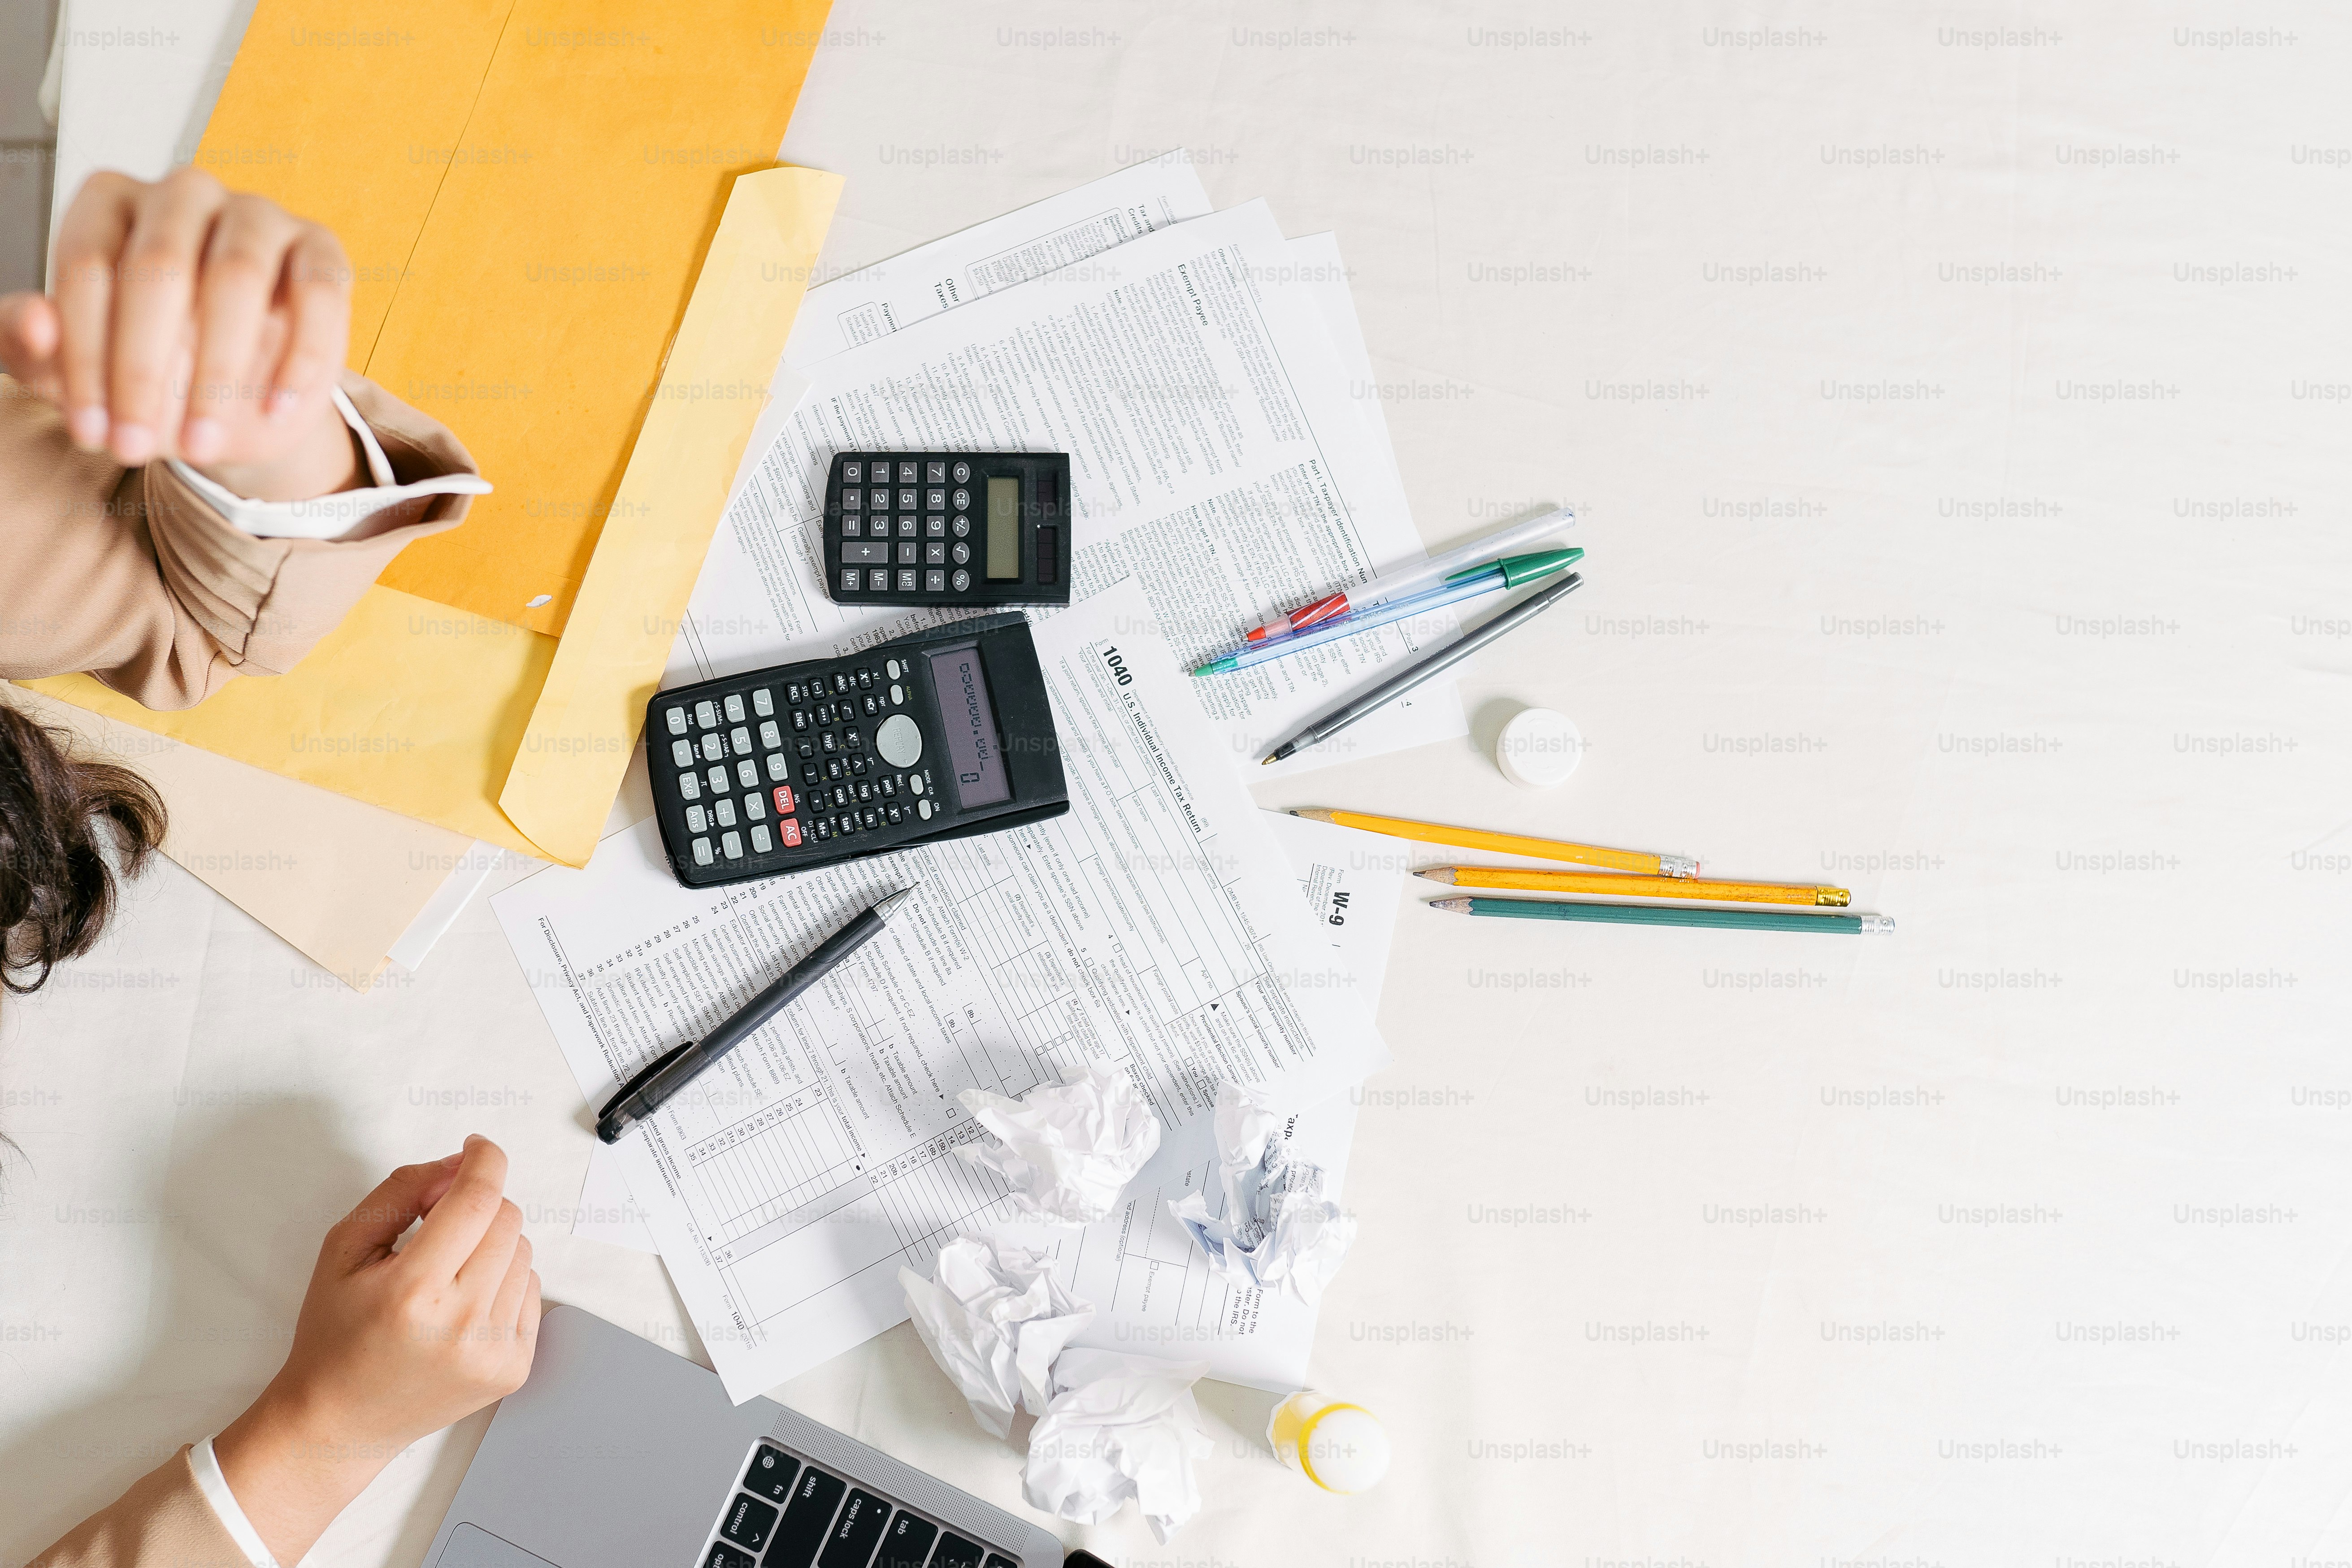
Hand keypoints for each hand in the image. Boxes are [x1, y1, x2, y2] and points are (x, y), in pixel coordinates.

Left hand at [0, 167, 358, 500]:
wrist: (237, 396)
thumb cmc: (148, 366)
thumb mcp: (77, 367)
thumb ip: (31, 348)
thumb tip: (33, 323)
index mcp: (110, 202)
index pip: (86, 266)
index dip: (81, 356)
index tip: (89, 431)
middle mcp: (183, 192)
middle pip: (158, 269)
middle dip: (141, 371)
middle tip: (134, 446)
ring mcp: (259, 215)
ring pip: (237, 276)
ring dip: (218, 373)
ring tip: (203, 442)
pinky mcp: (321, 249)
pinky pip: (317, 295)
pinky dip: (300, 362)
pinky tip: (276, 410)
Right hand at [212, 1137, 540, 1563]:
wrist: (339, 1421)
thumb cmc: (335, 1332)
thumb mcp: (343, 1249)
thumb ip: (401, 1192)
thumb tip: (458, 1165)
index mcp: (414, 1292)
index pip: (477, 1201)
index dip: (484, 1160)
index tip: (476, 1147)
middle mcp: (461, 1324)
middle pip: (507, 1221)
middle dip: (478, 1206)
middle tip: (440, 1225)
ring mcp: (493, 1351)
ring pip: (524, 1253)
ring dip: (492, 1247)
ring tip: (446, 1276)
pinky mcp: (514, 1370)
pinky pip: (531, 1292)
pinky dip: (502, 1284)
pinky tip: (461, 1306)